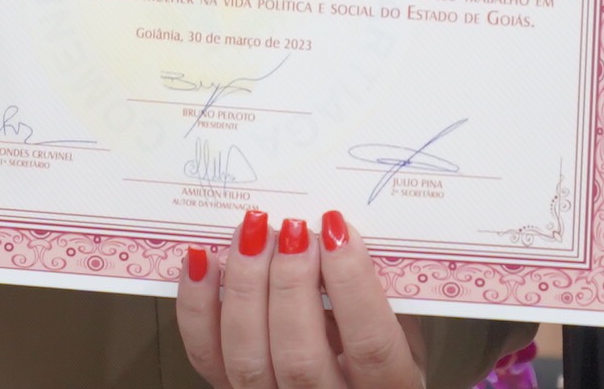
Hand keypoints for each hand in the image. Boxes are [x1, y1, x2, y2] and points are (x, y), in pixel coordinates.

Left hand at [176, 209, 422, 388]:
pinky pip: (205, 354)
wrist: (337, 388)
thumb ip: (383, 291)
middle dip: (291, 284)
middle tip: (291, 230)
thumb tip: (342, 229)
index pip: (371, 347)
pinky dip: (197, 304)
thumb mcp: (406, 330)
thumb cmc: (377, 356)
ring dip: (245, 286)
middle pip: (299, 359)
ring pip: (247, 359)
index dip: (352, 286)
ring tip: (251, 233)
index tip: (338, 231)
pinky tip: (204, 260)